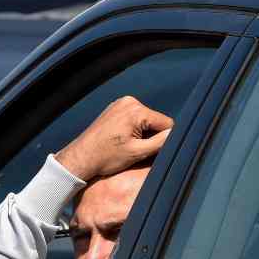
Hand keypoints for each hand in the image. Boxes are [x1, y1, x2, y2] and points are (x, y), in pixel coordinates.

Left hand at [56, 96, 173, 180]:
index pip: (166, 123)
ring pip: (145, 121)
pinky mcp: (115, 108)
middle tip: (137, 151)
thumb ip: (161, 142)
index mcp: (136, 110)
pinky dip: (133, 130)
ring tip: (127, 146)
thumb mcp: (137, 152)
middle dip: (151, 136)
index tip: (152, 152)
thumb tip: (177, 135)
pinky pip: (134, 119)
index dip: (163, 140)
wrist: (81, 157)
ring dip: (142, 134)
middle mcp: (129, 101)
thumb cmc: (106, 157)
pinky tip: (121, 141)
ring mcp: (120, 103)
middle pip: (155, 121)